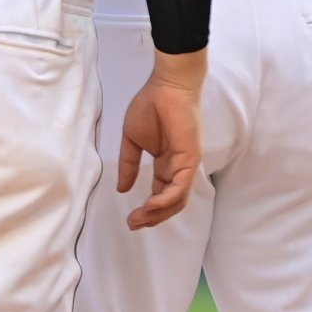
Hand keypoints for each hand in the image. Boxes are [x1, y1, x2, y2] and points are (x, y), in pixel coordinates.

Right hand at [117, 69, 203, 229]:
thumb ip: (128, 164)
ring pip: (176, 200)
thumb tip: (121, 189)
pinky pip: (180, 188)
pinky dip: (166, 200)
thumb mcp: (132, 138)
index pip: (159, 194)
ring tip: (139, 218)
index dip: (147, 209)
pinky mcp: (190, 160)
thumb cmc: (150, 106)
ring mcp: (185, 166)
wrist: (167, 86)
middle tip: (133, 225)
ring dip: (157, 213)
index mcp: (164, 163)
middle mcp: (176, 168)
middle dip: (151, 217)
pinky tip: (151, 206)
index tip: (130, 219)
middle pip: (168, 203)